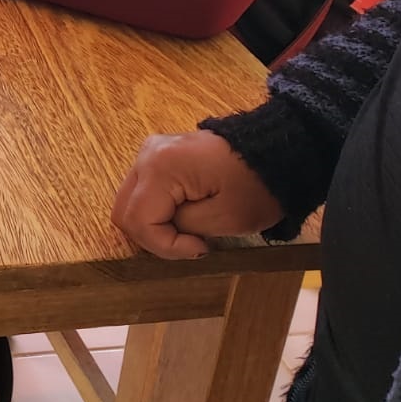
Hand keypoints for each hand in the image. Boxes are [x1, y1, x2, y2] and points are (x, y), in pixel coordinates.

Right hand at [112, 130, 285, 259]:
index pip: (138, 220)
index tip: (202, 249)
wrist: (276, 152)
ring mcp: (150, 152)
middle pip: (124, 212)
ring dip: (154, 225)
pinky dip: (156, 211)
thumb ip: (184, 229)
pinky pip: (142, 192)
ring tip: (189, 230)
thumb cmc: (257, 186)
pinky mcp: (158, 155)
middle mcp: (146, 155)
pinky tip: (184, 214)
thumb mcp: (226, 218)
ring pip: (129, 203)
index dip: (165, 245)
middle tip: (190, 243)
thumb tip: (166, 234)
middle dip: (153, 237)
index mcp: (160, 167)